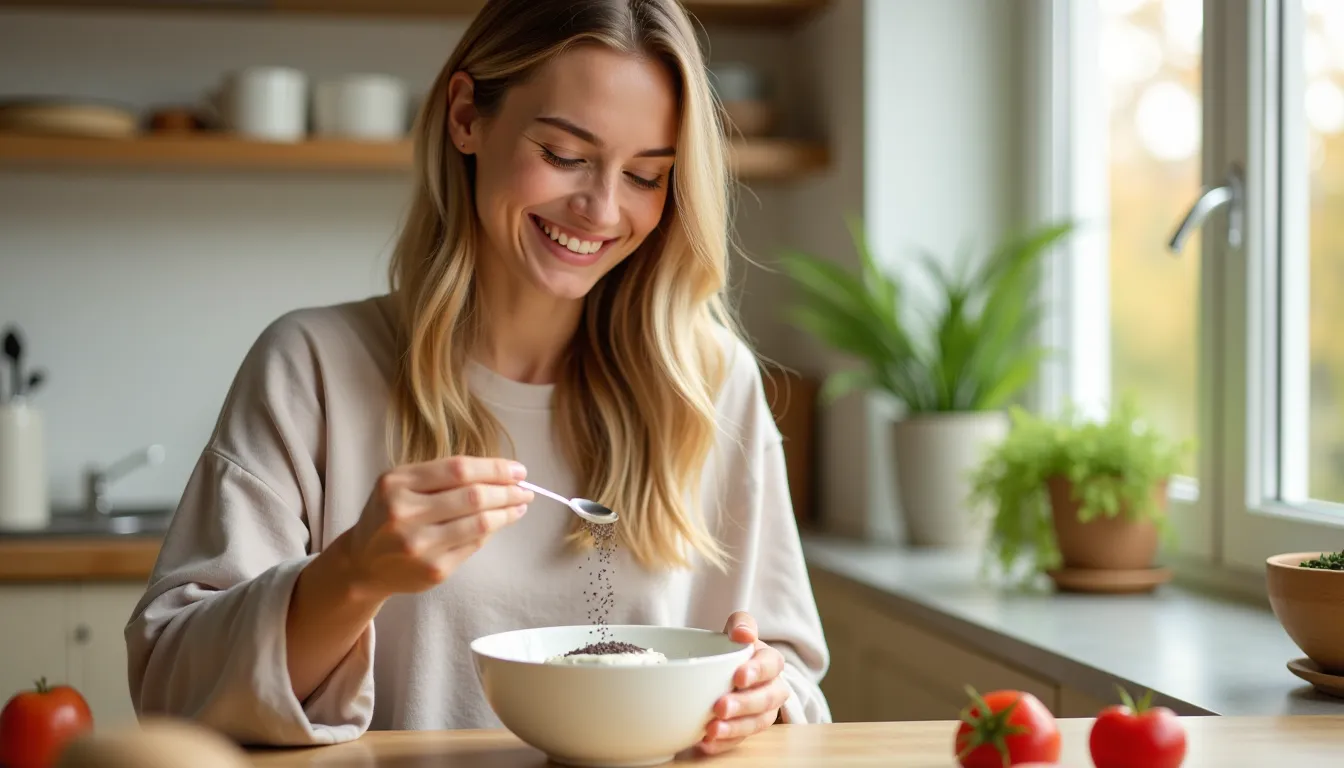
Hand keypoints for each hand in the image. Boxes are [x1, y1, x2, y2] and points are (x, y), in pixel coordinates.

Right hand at [340, 456, 533, 597]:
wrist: (362, 562)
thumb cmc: (388, 514)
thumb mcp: (400, 484)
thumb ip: (441, 476)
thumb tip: (501, 474)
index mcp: (397, 484)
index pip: (459, 469)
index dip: (494, 468)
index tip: (517, 470)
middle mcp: (405, 514)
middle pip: (473, 496)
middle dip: (508, 491)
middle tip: (525, 489)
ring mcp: (420, 545)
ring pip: (480, 523)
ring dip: (507, 512)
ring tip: (519, 505)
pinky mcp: (434, 570)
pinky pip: (474, 545)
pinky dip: (493, 531)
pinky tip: (501, 522)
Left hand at [697, 611, 790, 755]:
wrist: (731, 670)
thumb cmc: (735, 647)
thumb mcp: (738, 628)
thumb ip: (742, 624)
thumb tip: (743, 633)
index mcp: (771, 662)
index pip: (771, 665)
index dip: (757, 672)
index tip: (738, 677)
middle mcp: (773, 689)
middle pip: (766, 699)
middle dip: (744, 705)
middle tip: (720, 706)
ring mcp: (762, 712)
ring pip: (756, 724)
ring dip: (734, 728)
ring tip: (711, 730)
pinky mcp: (747, 730)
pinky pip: (739, 740)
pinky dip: (723, 744)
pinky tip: (705, 743)